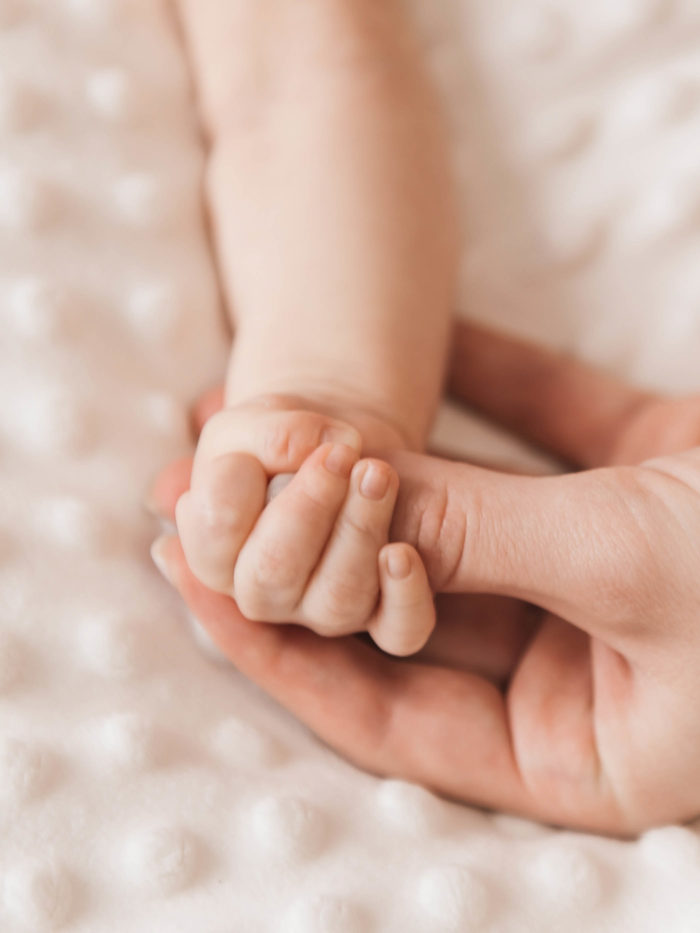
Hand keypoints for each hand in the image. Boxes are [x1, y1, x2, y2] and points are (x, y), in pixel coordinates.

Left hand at [149, 323, 699, 834]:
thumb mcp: (642, 571)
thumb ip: (491, 538)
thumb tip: (354, 502)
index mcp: (577, 751)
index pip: (383, 713)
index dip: (278, 646)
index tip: (188, 579)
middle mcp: (581, 668)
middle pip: (404, 604)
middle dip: (303, 540)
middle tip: (202, 482)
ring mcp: (607, 573)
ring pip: (460, 516)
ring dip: (372, 459)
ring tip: (262, 412)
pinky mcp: (644, 485)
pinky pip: (544, 431)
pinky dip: (485, 380)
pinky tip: (409, 340)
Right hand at [172, 391, 434, 655]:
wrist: (337, 452)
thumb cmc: (282, 440)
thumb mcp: (259, 421)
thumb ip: (273, 433)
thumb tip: (317, 449)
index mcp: (213, 552)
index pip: (214, 531)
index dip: (246, 482)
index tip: (279, 437)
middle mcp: (263, 595)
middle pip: (273, 574)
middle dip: (309, 508)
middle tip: (339, 453)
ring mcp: (321, 612)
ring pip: (337, 600)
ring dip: (359, 532)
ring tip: (377, 472)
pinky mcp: (381, 616)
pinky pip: (400, 632)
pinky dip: (406, 598)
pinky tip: (403, 552)